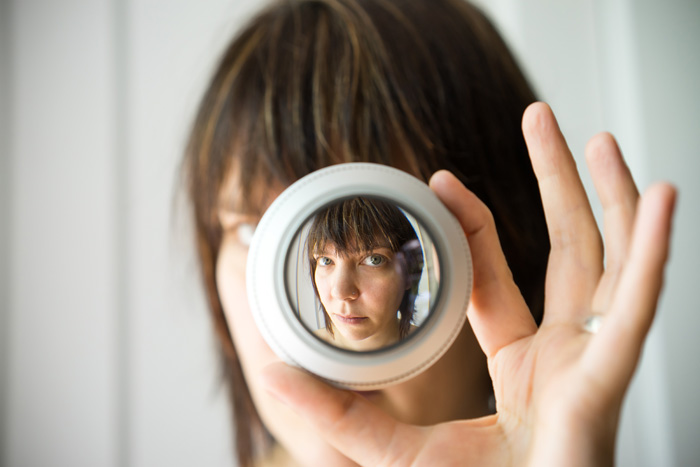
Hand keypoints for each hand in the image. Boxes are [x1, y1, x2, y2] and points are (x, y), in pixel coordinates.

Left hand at [261, 102, 676, 465]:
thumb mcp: (397, 454)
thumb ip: (340, 413)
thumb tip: (273, 373)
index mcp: (523, 365)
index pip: (499, 279)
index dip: (478, 226)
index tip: (445, 181)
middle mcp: (566, 355)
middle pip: (568, 251)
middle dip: (557, 183)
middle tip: (541, 119)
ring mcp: (592, 364)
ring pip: (610, 262)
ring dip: (610, 197)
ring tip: (596, 137)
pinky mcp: (607, 382)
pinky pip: (638, 306)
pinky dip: (655, 250)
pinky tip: (661, 196)